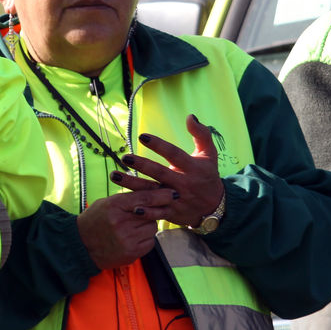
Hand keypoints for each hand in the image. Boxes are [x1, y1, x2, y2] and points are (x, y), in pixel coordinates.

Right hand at [77, 190, 173, 269]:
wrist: (82, 245)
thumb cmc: (95, 220)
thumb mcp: (107, 203)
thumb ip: (128, 198)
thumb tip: (153, 190)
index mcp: (115, 206)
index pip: (144, 198)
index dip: (161, 195)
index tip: (173, 193)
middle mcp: (121, 223)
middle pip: (152, 213)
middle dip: (154, 211)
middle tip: (155, 210)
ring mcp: (127, 239)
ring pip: (152, 228)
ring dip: (148, 226)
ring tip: (135, 226)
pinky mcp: (131, 253)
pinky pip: (150, 242)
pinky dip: (146, 239)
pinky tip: (134, 237)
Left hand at [111, 114, 224, 229]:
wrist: (215, 207)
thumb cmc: (208, 175)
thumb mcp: (209, 154)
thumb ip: (201, 134)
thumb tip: (189, 116)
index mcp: (193, 167)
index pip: (174, 154)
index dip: (159, 145)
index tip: (142, 136)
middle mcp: (184, 183)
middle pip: (160, 173)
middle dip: (142, 165)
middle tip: (125, 157)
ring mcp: (178, 199)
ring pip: (153, 192)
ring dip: (133, 185)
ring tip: (115, 176)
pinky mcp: (173, 213)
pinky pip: (157, 213)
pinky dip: (145, 211)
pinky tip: (130, 205)